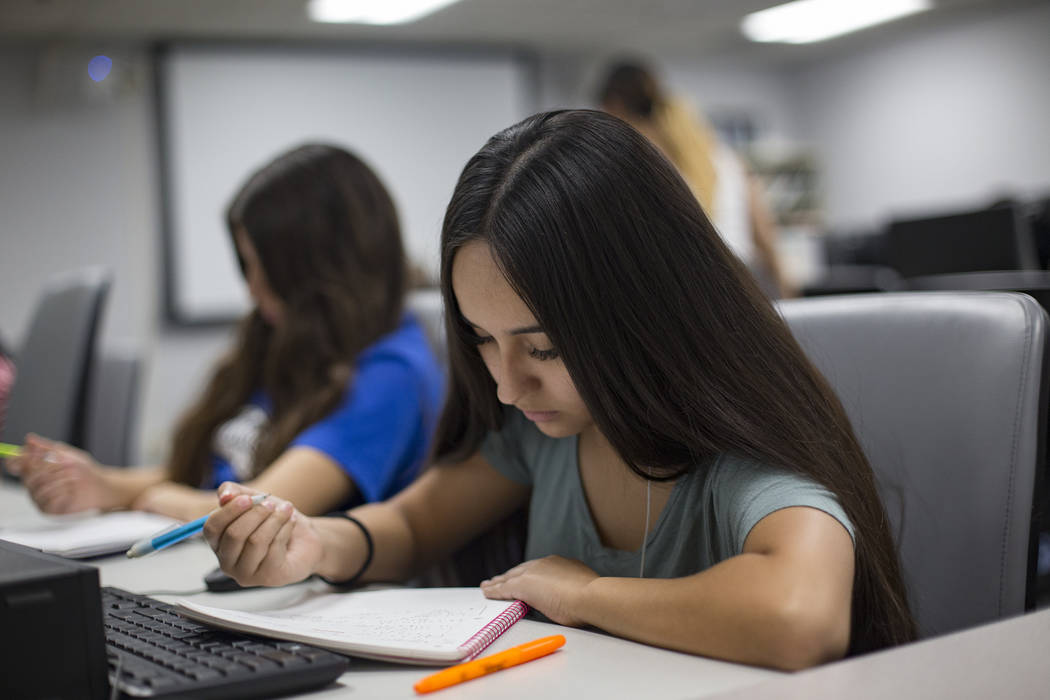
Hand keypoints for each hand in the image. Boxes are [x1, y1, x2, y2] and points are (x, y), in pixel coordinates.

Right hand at [7, 434, 114, 512]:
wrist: (101, 487)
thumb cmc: (85, 471)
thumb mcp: (68, 454)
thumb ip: (48, 447)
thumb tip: (29, 438)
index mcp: (36, 471)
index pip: (19, 466)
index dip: (23, 459)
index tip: (36, 453)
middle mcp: (35, 486)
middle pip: (29, 478)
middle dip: (50, 469)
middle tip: (66, 464)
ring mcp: (40, 499)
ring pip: (39, 490)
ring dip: (59, 480)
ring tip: (75, 476)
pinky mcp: (50, 510)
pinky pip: (48, 502)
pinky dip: (61, 493)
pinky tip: (72, 490)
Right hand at [203, 482, 323, 587]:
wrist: (305, 538)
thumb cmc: (274, 520)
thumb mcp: (254, 499)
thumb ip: (234, 492)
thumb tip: (224, 496)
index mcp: (219, 543)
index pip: (212, 528)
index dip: (229, 510)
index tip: (248, 498)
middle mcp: (227, 562)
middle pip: (234, 534)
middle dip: (256, 514)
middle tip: (271, 504)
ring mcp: (246, 574)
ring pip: (256, 541)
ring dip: (274, 520)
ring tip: (286, 511)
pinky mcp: (268, 577)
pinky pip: (274, 549)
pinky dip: (285, 529)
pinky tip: (291, 524)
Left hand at [480, 555, 598, 626]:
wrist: (589, 596)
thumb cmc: (592, 598)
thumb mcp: (581, 589)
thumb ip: (573, 589)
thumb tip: (572, 597)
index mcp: (560, 563)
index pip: (538, 568)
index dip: (527, 573)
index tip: (521, 576)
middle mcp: (545, 563)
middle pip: (520, 570)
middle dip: (509, 575)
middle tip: (499, 579)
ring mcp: (533, 573)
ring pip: (509, 577)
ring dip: (498, 582)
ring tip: (487, 586)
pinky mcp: (523, 585)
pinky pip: (503, 588)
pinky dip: (493, 590)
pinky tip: (486, 592)